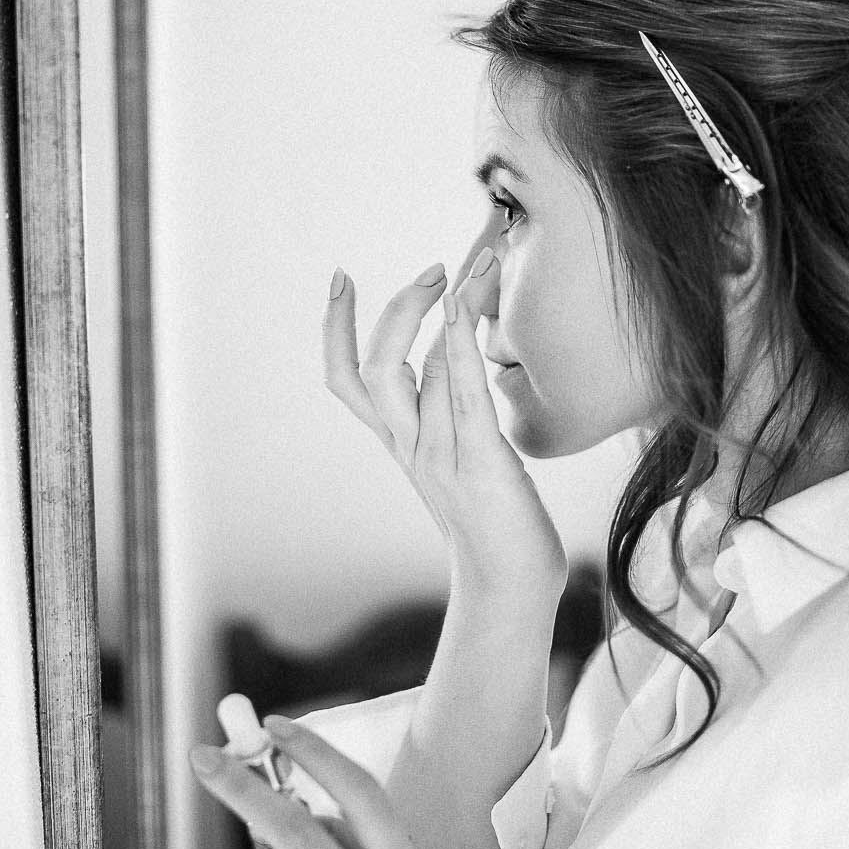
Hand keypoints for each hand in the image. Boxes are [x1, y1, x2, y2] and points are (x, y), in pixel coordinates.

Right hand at [323, 236, 565, 604]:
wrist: (511, 586)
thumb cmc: (495, 518)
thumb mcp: (460, 453)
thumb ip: (447, 408)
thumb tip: (453, 350)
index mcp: (400, 443)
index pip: (346, 381)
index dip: (336, 328)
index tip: (341, 278)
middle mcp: (410, 447)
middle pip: (375, 371)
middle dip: (397, 311)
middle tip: (433, 270)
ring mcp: (441, 457)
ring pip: (424, 371)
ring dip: (453, 307)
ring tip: (486, 262)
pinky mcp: (479, 464)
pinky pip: (460, 395)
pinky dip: (458, 345)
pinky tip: (464, 306)